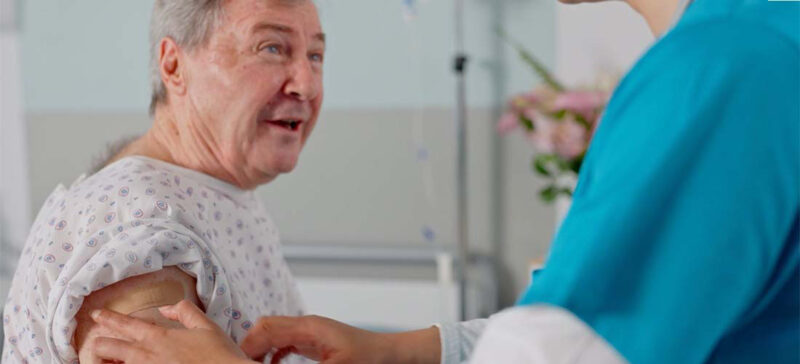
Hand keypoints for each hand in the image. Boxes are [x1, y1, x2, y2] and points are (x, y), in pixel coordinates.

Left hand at [89, 300, 254, 363]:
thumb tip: (167, 308)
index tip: (96, 315)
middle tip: (95, 343)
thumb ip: (186, 312)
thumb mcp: (207, 326)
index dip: (110, 319)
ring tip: (102, 360)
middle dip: (101, 345)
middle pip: (111, 349)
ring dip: (107, 362)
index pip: (128, 325)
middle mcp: (149, 357)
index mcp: (161, 338)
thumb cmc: (220, 356)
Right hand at [240, 315, 440, 363]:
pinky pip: (285, 344)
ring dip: (260, 351)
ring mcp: (311, 334)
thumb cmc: (371, 359)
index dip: (246, 344)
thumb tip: (277, 363)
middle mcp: (307, 326)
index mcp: (308, 326)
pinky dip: (273, 355)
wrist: (395, 356)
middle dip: (249, 346)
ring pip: (274, 336)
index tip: (237, 361)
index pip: (265, 327)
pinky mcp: (316, 344)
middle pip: (266, 328)